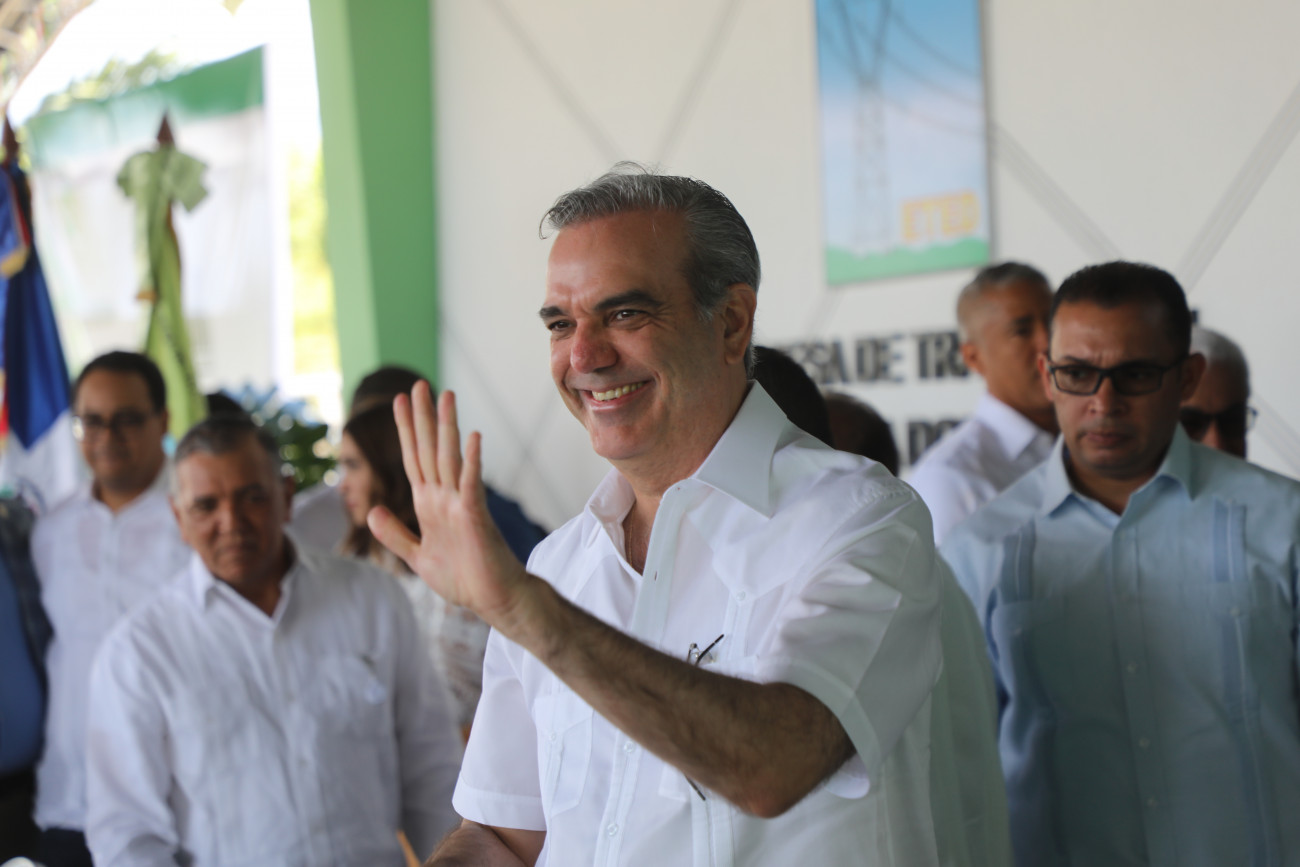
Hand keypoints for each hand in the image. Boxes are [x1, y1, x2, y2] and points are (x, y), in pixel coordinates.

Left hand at [368, 383, 531, 627]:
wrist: (493, 600)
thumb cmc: (462, 579)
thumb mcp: (416, 556)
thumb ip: (395, 534)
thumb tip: (371, 512)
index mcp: (428, 504)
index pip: (413, 459)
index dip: (405, 430)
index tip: (399, 402)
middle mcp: (444, 497)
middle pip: (430, 450)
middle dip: (423, 417)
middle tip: (418, 385)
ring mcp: (460, 504)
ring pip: (449, 458)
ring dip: (447, 427)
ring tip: (446, 395)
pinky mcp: (475, 517)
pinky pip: (471, 484)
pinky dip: (470, 461)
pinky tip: (471, 437)